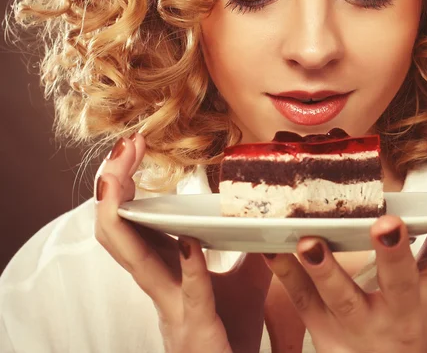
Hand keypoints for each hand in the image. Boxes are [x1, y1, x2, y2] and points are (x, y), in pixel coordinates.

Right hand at [94, 134, 271, 352]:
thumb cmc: (232, 331)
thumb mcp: (244, 280)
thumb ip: (247, 247)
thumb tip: (262, 210)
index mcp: (165, 272)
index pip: (131, 222)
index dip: (124, 186)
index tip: (133, 147)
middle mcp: (159, 287)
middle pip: (118, 234)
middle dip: (112, 189)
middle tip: (123, 148)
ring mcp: (173, 309)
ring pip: (135, 262)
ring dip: (125, 217)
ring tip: (122, 180)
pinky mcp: (197, 329)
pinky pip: (191, 295)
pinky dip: (189, 267)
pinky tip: (190, 242)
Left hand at [262, 179, 426, 352]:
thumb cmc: (412, 323)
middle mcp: (400, 311)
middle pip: (402, 282)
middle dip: (394, 254)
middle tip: (387, 225)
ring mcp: (360, 325)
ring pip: (344, 298)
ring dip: (326, 270)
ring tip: (309, 242)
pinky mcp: (327, 333)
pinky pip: (304, 303)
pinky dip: (286, 276)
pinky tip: (271, 249)